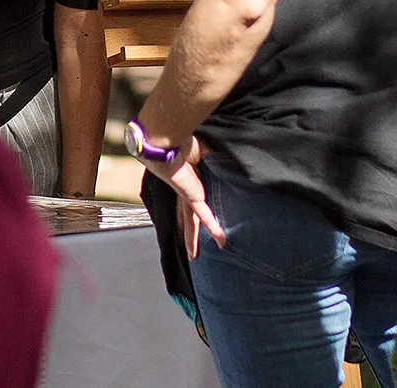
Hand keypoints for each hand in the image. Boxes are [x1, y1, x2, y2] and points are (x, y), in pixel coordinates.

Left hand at [136, 131, 223, 258]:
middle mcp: (186, 190)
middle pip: (186, 217)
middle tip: (189, 249)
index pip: (192, 200)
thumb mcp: (204, 150)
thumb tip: (229, 159)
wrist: (166, 140)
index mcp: (188, 179)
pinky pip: (203, 214)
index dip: (194, 211)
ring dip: (192, 240)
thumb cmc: (181, 140)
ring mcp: (187, 195)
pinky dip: (213, 226)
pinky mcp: (191, 196)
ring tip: (194, 256)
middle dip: (186, 233)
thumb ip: (215, 157)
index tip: (197, 221)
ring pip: (191, 222)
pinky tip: (221, 239)